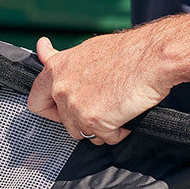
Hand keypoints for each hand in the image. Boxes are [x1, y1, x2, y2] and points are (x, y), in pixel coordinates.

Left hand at [28, 29, 171, 144]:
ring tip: (117, 107)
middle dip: (82, 119)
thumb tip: (43, 49)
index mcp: (58, 68)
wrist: (153, 57)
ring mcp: (76, 106)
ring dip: (100, 126)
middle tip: (100, 106)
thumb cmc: (128, 51)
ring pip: (82, 132)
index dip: (50, 108)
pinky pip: (105, 139)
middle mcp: (62, 88)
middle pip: (63, 122)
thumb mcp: (88, 49)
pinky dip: (118, 131)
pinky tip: (127, 113)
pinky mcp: (94, 121)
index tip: (58, 107)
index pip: (36, 100)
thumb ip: (65, 61)